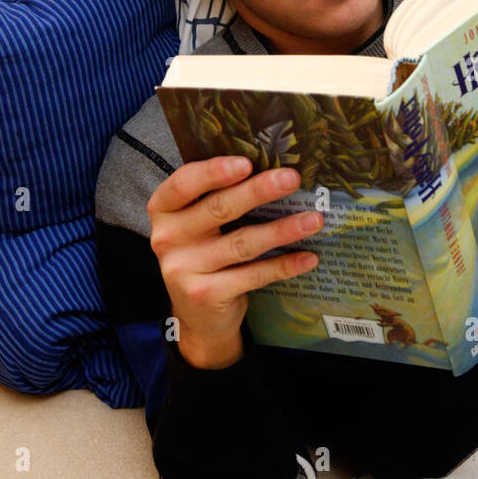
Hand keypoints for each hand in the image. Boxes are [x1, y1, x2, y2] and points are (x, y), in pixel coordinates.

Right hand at [147, 156, 322, 366]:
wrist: (196, 315)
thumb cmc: (203, 253)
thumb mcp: (198, 224)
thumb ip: (217, 196)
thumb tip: (271, 168)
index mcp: (163, 210)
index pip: (183, 183)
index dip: (214, 171)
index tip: (246, 163)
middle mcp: (167, 238)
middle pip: (218, 208)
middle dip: (259, 191)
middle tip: (291, 178)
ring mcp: (184, 269)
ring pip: (242, 243)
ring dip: (282, 230)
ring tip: (313, 219)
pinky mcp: (206, 295)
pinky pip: (253, 275)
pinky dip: (284, 265)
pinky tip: (308, 257)